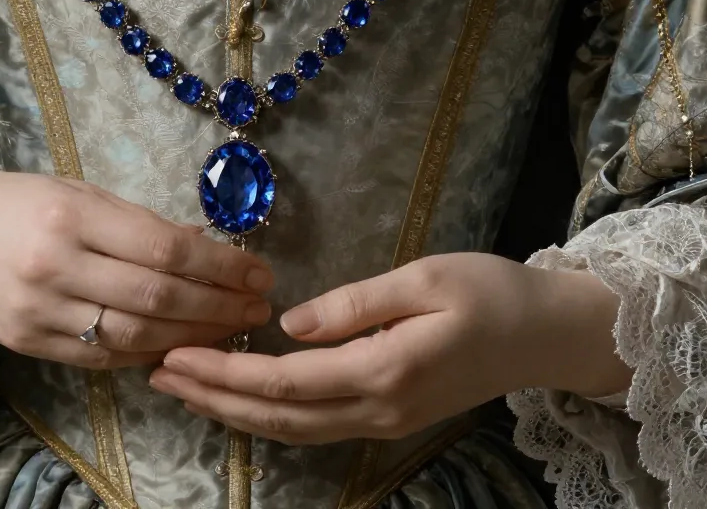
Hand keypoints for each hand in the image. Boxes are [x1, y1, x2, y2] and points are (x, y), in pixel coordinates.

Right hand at [0, 173, 274, 368]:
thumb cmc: (1, 203)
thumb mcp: (67, 189)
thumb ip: (132, 220)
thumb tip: (203, 247)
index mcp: (68, 213)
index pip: (165, 248)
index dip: (222, 266)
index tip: (258, 271)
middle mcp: (54, 264)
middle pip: (158, 298)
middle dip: (219, 306)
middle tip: (258, 306)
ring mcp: (39, 310)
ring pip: (136, 336)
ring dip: (193, 336)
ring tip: (230, 329)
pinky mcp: (29, 343)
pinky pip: (103, 356)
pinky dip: (148, 353)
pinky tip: (179, 345)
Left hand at [148, 252, 629, 444]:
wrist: (548, 335)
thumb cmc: (492, 292)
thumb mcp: (426, 277)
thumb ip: (355, 303)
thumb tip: (288, 323)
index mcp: (385, 369)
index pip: (285, 380)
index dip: (224, 373)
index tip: (176, 356)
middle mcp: (379, 407)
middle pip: (278, 416)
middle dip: (214, 398)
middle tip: (159, 375)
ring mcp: (385, 421)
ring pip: (293, 430)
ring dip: (235, 412)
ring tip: (186, 388)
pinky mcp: (390, 417)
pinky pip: (315, 427)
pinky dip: (270, 415)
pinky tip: (242, 398)